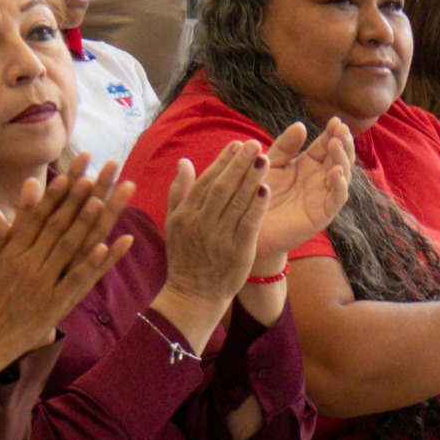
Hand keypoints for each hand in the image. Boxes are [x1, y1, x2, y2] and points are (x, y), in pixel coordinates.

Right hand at [0, 155, 135, 371]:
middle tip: (94, 175)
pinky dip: (93, 262)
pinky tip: (110, 246)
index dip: (55, 195)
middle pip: (57, 226)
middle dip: (77, 199)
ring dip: (87, 223)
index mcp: (13, 252)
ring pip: (69, 248)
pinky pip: (77, 280)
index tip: (70, 174)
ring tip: (103, 200)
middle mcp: (29, 263)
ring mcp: (44, 284)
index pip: (37, 217)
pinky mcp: (56, 304)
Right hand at [156, 141, 269, 345]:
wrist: (194, 294)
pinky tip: (266, 189)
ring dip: (251, 179)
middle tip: (254, 144)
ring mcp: (219, 238)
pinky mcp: (237, 252)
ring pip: (237, 203)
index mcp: (186, 214)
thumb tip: (184, 161)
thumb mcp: (174, 223)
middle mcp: (201, 224)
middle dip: (239, 164)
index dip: (222, 161)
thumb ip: (179, 191)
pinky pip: (248, 224)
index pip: (206, 181)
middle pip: (222, 188)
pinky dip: (257, 206)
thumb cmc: (185, 256)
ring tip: (264, 159)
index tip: (236, 144)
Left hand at [252, 118, 353, 261]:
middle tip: (340, 128)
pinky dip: (340, 185)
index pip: (327, 144)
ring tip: (336, 144)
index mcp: (309, 164)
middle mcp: (320, 178)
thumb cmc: (259, 193)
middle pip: (340, 157)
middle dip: (343, 142)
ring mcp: (323, 196)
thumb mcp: (271, 164)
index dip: (333, 132)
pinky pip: (337, 199)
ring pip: (343, 175)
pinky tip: (335, 172)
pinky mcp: (323, 214)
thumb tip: (301, 125)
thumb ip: (285, 146)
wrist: (248, 225)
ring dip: (343, 159)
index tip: (334, 119)